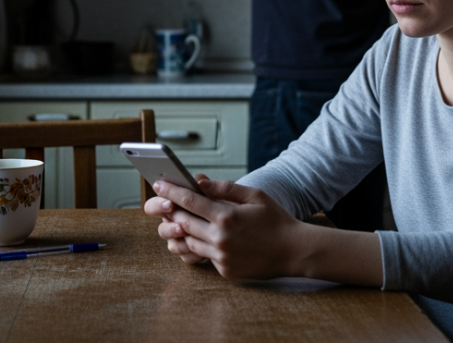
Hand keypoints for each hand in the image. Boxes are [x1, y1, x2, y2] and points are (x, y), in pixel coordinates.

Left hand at [143, 176, 304, 279]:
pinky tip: (201, 238)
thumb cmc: (276, 220)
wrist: (294, 251)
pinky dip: (200, 246)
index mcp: (227, 216)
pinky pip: (204, 256)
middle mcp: (220, 238)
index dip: (171, 191)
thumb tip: (201, 182)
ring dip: (182, 231)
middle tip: (164, 202)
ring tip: (179, 221)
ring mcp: (222, 257)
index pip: (189, 201)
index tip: (158, 184)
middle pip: (183, 222)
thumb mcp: (255, 196)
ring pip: (188, 242)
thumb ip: (225, 188)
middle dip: (171, 211)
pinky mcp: (225, 270)